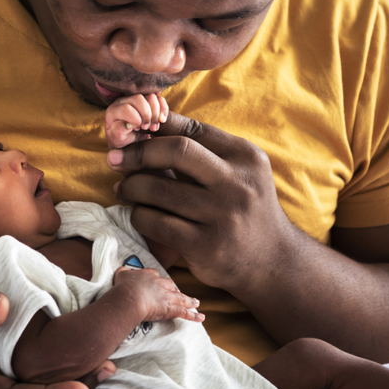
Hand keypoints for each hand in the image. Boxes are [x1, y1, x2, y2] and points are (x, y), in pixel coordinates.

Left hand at [105, 93, 168, 148]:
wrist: (128, 140)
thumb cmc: (120, 139)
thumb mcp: (117, 139)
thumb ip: (119, 131)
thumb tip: (128, 124)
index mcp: (114, 110)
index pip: (127, 108)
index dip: (136, 119)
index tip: (138, 129)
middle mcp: (125, 101)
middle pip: (139, 98)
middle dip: (147, 115)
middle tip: (148, 128)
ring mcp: (137, 99)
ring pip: (151, 96)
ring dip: (156, 113)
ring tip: (154, 127)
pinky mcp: (148, 101)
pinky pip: (159, 99)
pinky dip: (163, 109)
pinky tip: (162, 121)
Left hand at [106, 112, 298, 294]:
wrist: (272, 261)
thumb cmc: (246, 209)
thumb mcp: (241, 173)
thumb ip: (206, 152)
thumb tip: (149, 127)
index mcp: (245, 157)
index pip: (193, 129)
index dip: (156, 127)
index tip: (131, 133)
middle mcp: (237, 183)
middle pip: (177, 151)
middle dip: (139, 152)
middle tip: (116, 159)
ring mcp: (222, 215)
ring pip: (159, 190)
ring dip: (132, 187)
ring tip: (124, 189)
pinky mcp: (205, 245)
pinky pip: (157, 222)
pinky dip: (139, 215)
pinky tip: (138, 214)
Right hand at [113, 266, 203, 322]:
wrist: (130, 296)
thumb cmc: (123, 286)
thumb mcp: (121, 274)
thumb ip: (124, 272)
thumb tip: (123, 271)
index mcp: (150, 275)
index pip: (157, 276)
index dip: (158, 281)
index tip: (158, 283)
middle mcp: (161, 284)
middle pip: (171, 286)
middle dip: (175, 290)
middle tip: (178, 293)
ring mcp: (167, 296)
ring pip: (181, 298)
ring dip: (190, 301)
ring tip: (196, 303)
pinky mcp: (171, 308)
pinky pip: (185, 313)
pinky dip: (193, 316)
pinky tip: (201, 317)